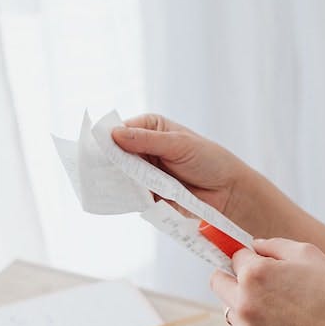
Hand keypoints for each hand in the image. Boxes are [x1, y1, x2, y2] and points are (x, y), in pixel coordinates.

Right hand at [110, 113, 251, 216]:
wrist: (228, 192)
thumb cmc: (209, 160)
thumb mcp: (179, 144)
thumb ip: (148, 140)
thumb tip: (115, 135)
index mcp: (150, 128)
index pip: (120, 130)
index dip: (108, 140)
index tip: (96, 150)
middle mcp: (144, 148)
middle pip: (116, 154)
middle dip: (110, 162)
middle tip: (99, 170)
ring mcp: (145, 171)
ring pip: (121, 176)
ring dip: (118, 181)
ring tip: (111, 185)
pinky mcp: (148, 193)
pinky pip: (131, 195)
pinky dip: (128, 197)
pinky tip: (123, 198)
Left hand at [212, 238, 324, 325]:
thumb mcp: (305, 252)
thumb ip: (271, 245)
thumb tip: (252, 247)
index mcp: (253, 273)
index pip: (233, 256)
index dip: (247, 255)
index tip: (249, 257)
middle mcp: (244, 302)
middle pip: (218, 282)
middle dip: (233, 276)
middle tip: (256, 279)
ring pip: (230, 308)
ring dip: (244, 302)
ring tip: (277, 303)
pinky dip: (258, 325)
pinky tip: (285, 322)